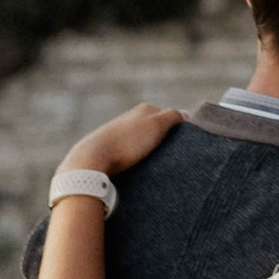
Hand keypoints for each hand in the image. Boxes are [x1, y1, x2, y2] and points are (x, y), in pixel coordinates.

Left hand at [61, 103, 182, 178]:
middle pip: (155, 130)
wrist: (92, 160)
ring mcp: (119, 133)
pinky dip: (135, 160)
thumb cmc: (126, 142)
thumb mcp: (156, 125)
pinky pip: (129, 153)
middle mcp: (131, 118)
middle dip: (162, 142)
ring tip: (152, 166)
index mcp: (144, 110)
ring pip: (142, 143)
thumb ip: (173, 116)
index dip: (176, 131)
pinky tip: (136, 168)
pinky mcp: (110, 149)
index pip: (169, 117)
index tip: (180, 146)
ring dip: (148, 153)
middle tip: (169, 157)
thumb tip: (185, 115)